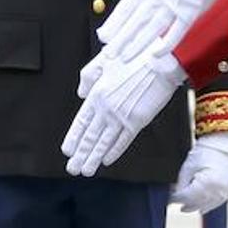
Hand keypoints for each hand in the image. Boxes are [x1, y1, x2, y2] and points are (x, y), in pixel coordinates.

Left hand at [64, 43, 185, 176]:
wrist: (160, 62)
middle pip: (90, 136)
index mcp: (97, 94)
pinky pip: (123, 141)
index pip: (81, 122)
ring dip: (94, 158)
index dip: (73, 138)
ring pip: (104, 142)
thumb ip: (89, 76)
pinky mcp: (138, 121)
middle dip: (80, 155)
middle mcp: (106, 108)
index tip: (67, 151)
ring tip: (86, 170)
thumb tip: (81, 93)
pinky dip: (114, 152)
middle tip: (73, 168)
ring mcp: (122, 116)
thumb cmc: (134, 56)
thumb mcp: (105, 60)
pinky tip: (107, 160)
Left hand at [98, 0, 226, 60]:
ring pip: (151, 30)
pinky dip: (167, 44)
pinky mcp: (192, 11)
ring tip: (124, 58)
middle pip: (135, 22)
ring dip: (137, 45)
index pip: (127, 6)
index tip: (104, 34)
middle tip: (107, 54)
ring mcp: (175, 6)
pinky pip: (177, 32)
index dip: (114, 22)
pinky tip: (156, 53)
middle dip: (120, 39)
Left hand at [171, 132, 227, 213]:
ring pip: (206, 205)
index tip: (169, 198)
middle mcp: (217, 190)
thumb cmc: (207, 151)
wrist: (224, 143)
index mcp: (206, 183)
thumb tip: (174, 195)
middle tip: (175, 202)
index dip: (175, 198)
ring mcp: (225, 191)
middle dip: (184, 203)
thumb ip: (181, 183)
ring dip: (195, 206)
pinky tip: (200, 207)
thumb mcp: (189, 166)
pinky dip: (207, 205)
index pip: (186, 197)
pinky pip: (216, 203)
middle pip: (196, 203)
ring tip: (185, 207)